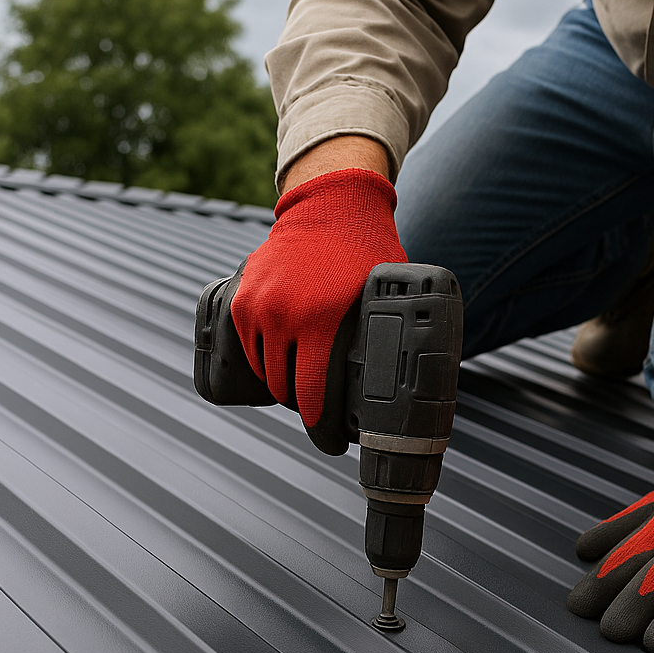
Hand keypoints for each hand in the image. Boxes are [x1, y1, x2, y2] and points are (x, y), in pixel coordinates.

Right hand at [229, 166, 406, 452]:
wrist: (330, 207)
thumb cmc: (365, 252)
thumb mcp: (382, 297)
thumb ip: (386, 335)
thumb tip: (412, 379)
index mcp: (321, 323)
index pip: (314, 396)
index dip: (323, 430)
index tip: (333, 445)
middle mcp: (283, 318)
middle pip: (285, 389)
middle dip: (304, 406)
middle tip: (321, 410)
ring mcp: (257, 308)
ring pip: (263, 371)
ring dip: (280, 385)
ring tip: (300, 387)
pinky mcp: (241, 299)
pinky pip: (246, 345)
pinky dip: (261, 360)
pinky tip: (278, 365)